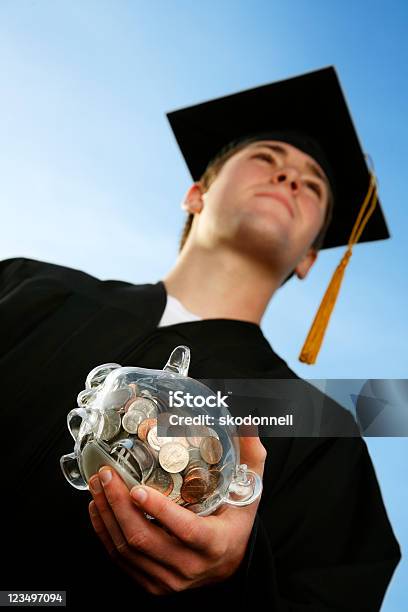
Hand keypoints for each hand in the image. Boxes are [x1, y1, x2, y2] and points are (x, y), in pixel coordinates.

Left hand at [88, 435, 265, 595]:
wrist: (227, 563)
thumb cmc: (235, 521)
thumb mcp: (249, 491)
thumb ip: (251, 458)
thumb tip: (248, 423)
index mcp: (215, 543)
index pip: (185, 530)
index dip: (159, 511)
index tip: (138, 488)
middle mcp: (189, 566)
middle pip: (144, 539)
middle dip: (119, 504)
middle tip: (107, 474)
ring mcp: (167, 579)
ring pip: (127, 549)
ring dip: (107, 515)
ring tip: (98, 485)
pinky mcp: (150, 583)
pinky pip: (119, 559)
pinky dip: (103, 532)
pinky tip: (97, 507)